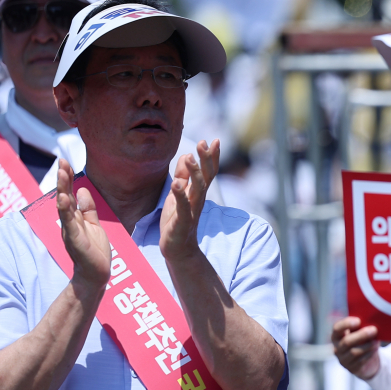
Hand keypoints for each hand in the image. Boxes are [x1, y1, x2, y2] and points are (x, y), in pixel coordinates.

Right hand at [55, 159, 110, 293]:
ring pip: (64, 207)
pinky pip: (69, 223)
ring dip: (62, 189)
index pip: (70, 194)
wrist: (96, 275)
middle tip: (61, 161)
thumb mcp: (93, 225)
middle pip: (64, 196)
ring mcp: (71, 230)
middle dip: (63, 179)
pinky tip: (64, 198)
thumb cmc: (94, 251)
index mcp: (75, 218)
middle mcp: (69, 222)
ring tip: (61, 173)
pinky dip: (66, 211)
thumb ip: (88, 209)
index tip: (65, 162)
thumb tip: (82, 190)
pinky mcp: (75, 240)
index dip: (67, 178)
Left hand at [160, 143, 214, 262]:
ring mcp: (191, 210)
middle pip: (207, 177)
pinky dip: (179, 195)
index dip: (212, 157)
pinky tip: (176, 184)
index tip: (214, 140)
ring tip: (190, 157)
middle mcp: (198, 200)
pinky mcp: (182, 221)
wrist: (178, 249)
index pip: (209, 172)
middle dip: (206, 159)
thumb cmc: (177, 221)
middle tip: (204, 142)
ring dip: (195, 172)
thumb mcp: (177, 194)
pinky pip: (182, 206)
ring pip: (198, 189)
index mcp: (198, 193)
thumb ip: (182, 176)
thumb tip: (186, 155)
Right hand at [332, 317, 380, 379]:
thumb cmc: (363, 341)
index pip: (336, 328)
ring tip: (376, 341)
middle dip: (361, 335)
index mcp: (337, 336)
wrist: (368, 360)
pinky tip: (375, 349)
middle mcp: (337, 348)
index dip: (346, 324)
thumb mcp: (360, 332)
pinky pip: (360, 361)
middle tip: (374, 329)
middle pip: (347, 341)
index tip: (358, 320)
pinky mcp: (351, 368)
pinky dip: (369, 354)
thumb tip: (370, 320)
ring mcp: (343, 359)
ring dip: (367, 345)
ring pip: (354, 352)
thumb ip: (361, 326)